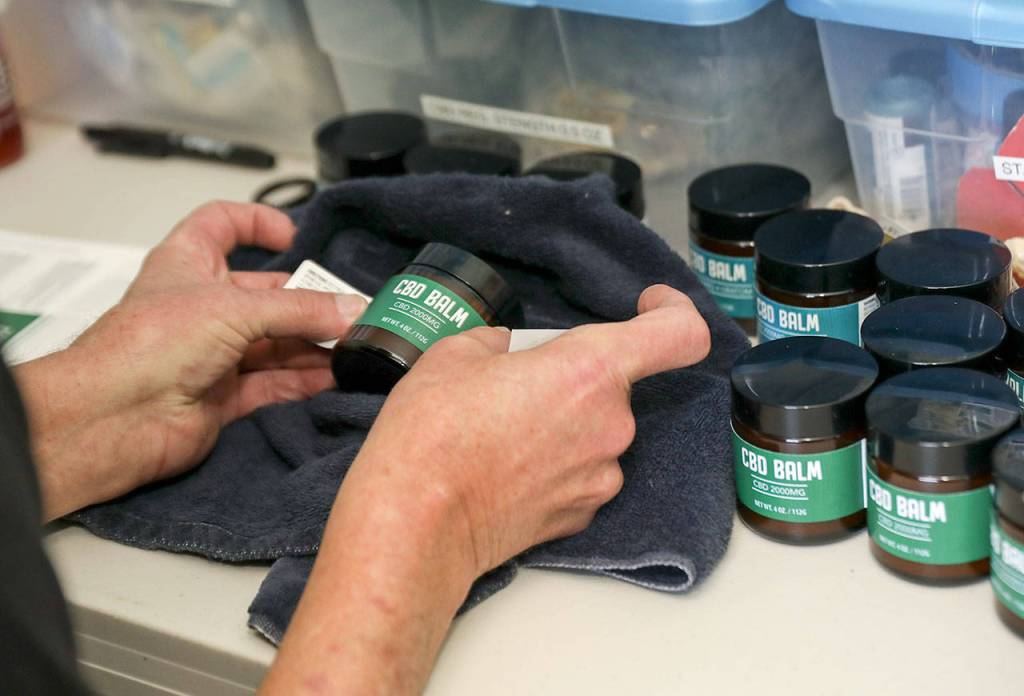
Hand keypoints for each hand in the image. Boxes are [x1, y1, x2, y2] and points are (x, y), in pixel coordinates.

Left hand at [16, 201, 366, 520]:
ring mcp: (212, 353)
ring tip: (354, 347)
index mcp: (189, 264)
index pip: (221, 225)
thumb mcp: (236, 308)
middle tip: (349, 309)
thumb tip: (351, 310)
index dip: (256, 223)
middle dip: (308, 301)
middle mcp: (201, 306)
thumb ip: (300, 310)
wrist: (113, 417)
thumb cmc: (148, 344)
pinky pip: (274, 384)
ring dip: (314, 345)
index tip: (294, 236)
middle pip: (266, 295)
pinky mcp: (223, 396)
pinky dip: (305, 381)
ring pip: (275, 343)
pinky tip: (335, 378)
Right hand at [264, 284, 710, 694]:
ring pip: (597, 430)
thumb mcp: (453, 354)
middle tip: (517, 385)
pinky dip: (556, 463)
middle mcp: (612, 424)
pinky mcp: (583, 514)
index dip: (672, 311)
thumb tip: (503, 352)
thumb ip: (497, 343)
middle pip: (617, 385)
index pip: (679, 334)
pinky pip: (583, 471)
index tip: (649, 306)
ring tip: (502, 432)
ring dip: (564, 422)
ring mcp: (602, 475)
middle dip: (574, 378)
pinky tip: (507, 466)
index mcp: (590, 370)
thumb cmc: (432, 436)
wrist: (416, 523)